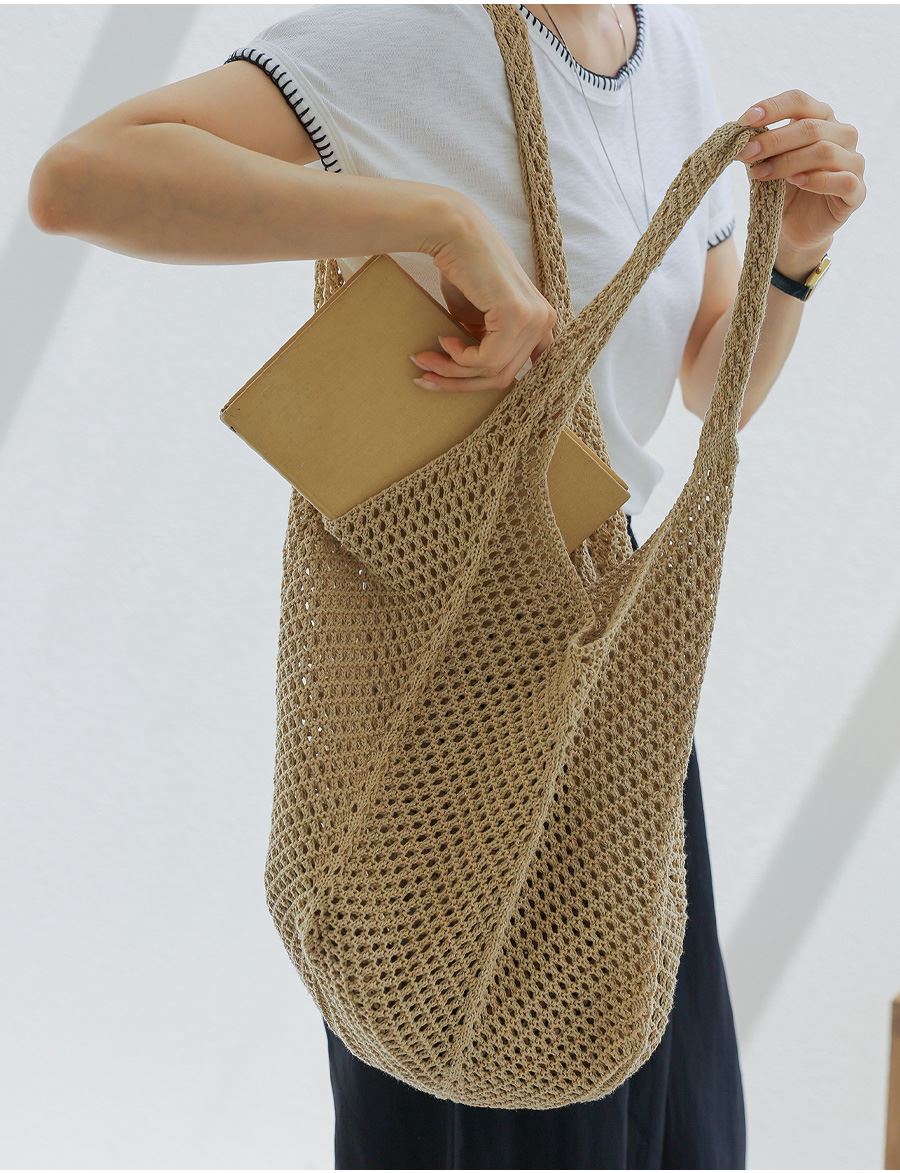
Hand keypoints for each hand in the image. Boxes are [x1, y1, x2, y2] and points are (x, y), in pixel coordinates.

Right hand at [410, 195, 556, 392]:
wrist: (453, 233)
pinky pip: (486, 360)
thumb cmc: (461, 270)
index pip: (514, 370)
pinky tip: (443, 339)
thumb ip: (486, 344)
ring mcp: (534, 319)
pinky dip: (459, 357)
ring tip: (425, 359)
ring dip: (452, 371)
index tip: (444, 384)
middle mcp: (544, 321)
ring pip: (491, 372)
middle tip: (426, 376)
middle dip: (459, 382)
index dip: (479, 384)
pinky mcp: (517, 317)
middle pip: (502, 377)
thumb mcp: (479, 318)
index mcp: (540, 321)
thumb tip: (476, 378)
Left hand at [736, 90, 865, 274]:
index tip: (745, 120)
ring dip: (788, 162)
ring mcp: (853, 162)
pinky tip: (797, 183)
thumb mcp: (766, 163)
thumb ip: (758, 146)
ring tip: (761, 174)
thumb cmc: (781, 189)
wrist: (793, 229)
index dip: (773, 108)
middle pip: (811, 127)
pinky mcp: (857, 192)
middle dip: (773, 140)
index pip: (799, 101)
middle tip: (745, 154)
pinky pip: (843, 180)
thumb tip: (738, 133)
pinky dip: (818, 180)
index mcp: (821, 119)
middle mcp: (842, 135)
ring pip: (825, 151)